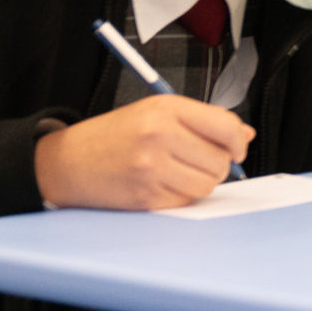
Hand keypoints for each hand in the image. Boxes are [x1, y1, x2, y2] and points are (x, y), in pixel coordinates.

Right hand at [32, 95, 253, 210]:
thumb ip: (202, 121)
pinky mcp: (145, 196)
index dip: (238, 142)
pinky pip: (185, 202)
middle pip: (220, 161)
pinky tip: (161, 184)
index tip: (237, 148)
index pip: (225, 126)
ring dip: (200, 182)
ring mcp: (151, 168)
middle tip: (196, 160)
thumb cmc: (113, 136)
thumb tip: (245, 136)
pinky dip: (180, 196)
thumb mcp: (155, 112)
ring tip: (176, 171)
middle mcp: (159, 136)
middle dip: (217, 165)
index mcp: (165, 109)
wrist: (66, 162)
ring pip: (207, 185)